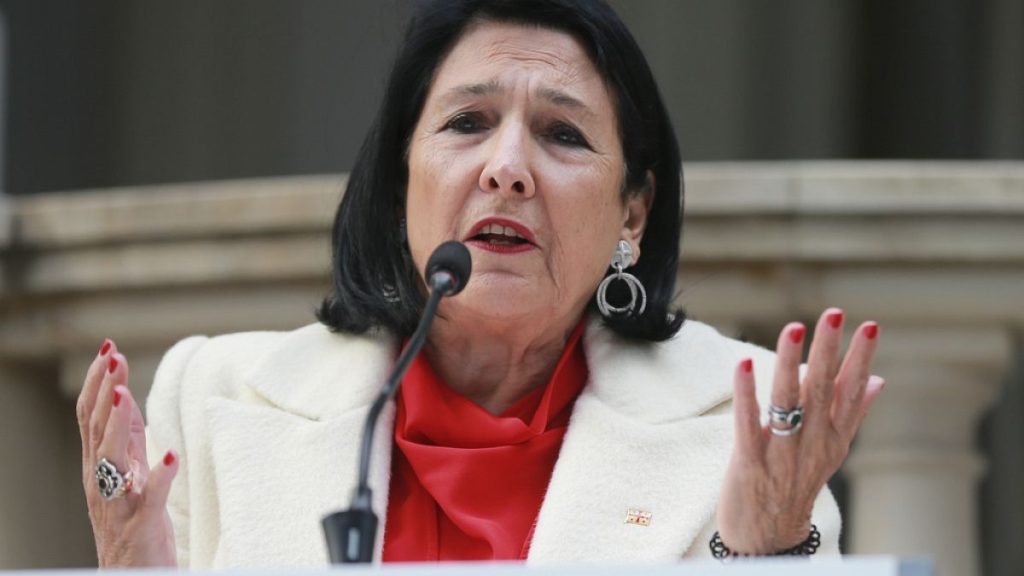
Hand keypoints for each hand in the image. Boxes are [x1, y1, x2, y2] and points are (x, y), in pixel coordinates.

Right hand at [77, 340, 178, 566]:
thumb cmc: (132, 525)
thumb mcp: (128, 474)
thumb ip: (127, 440)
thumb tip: (127, 399)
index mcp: (99, 468)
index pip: (92, 418)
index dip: (98, 383)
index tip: (109, 349)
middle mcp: (102, 483)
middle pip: (97, 430)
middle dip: (104, 391)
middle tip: (113, 356)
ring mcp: (119, 505)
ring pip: (111, 461)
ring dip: (118, 425)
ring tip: (125, 394)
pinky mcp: (141, 527)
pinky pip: (148, 501)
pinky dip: (158, 478)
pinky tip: (170, 457)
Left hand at [716, 308, 884, 553]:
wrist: (768, 534)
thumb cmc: (797, 482)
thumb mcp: (832, 450)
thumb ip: (852, 412)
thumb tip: (879, 379)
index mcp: (834, 438)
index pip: (852, 392)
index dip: (861, 359)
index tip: (870, 326)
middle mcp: (813, 444)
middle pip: (822, 391)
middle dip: (828, 350)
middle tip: (834, 313)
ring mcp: (782, 454)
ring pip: (787, 402)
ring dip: (789, 363)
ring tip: (793, 328)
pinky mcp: (750, 463)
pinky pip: (748, 424)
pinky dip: (746, 393)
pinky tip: (743, 364)